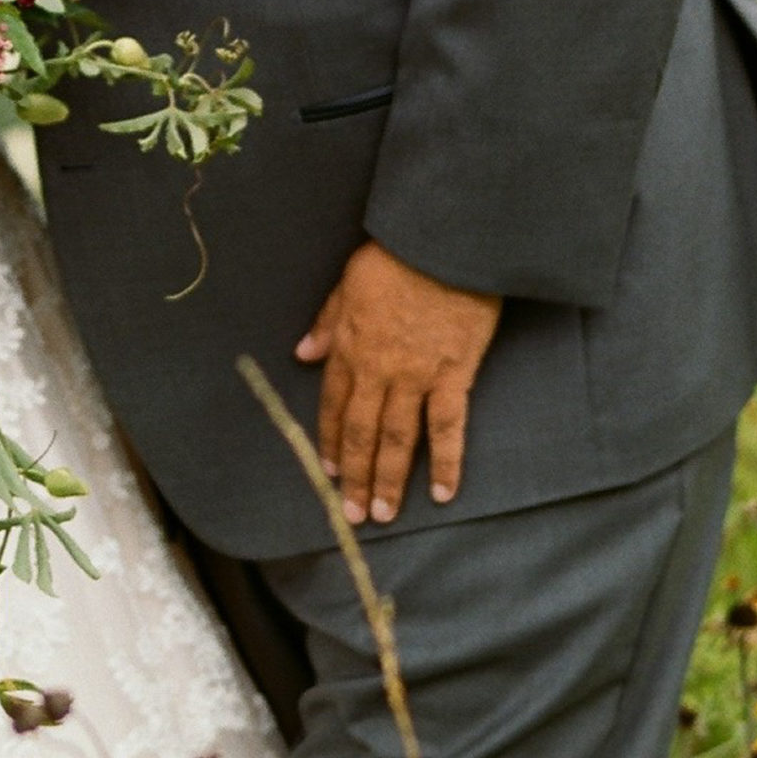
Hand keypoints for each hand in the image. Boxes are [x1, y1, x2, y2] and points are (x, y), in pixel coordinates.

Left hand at [296, 240, 501, 527]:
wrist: (444, 243)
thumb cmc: (397, 256)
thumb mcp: (348, 282)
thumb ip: (328, 322)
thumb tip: (302, 353)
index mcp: (350, 347)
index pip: (334, 404)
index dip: (331, 440)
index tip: (330, 471)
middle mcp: (378, 370)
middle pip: (362, 432)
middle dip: (356, 476)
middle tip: (353, 512)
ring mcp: (417, 377)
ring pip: (398, 439)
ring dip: (389, 479)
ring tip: (385, 514)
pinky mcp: (454, 376)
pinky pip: (448, 427)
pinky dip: (446, 462)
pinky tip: (443, 492)